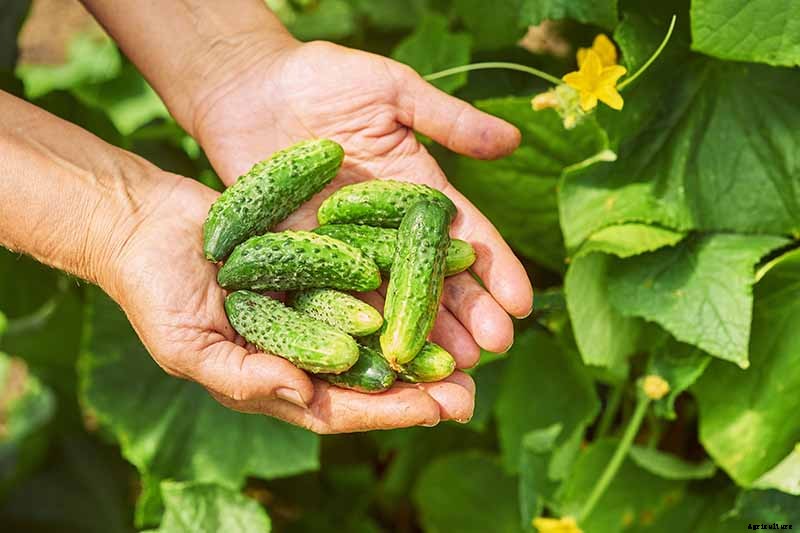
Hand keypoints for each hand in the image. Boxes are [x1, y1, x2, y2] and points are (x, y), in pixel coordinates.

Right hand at [113, 174, 475, 432]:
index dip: (388, 413)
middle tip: (470, 391)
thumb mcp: (186, 346)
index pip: (339, 410)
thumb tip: (306, 398)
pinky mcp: (317, 266)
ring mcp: (311, 307)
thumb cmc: (153, 291)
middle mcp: (300, 349)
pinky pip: (363, 280)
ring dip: (419, 340)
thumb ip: (243, 377)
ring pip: (376, 332)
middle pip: (369, 378)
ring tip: (470, 345)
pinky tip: (434, 282)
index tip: (438, 410)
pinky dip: (396, 286)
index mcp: (272, 381)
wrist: (144, 223)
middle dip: (419, 388)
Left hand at [192, 39, 532, 351]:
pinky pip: (334, 298)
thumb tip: (514, 139)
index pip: (465, 238)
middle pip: (434, 279)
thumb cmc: (323, 79)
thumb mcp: (393, 91)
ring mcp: (346, 249)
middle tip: (495, 351)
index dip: (495, 270)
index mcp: (417, 193)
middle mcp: (387, 230)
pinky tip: (380, 358)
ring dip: (422, 334)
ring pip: (391, 300)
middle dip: (468, 315)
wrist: (248, 87)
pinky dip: (358, 327)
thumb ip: (448, 120)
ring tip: (449, 368)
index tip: (522, 305)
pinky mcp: (304, 258)